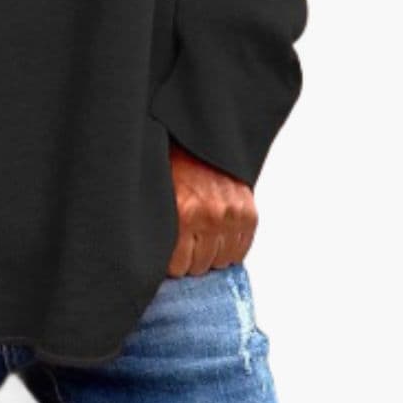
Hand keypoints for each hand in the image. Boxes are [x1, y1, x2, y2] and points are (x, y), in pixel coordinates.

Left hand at [166, 139, 257, 276]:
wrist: (195, 136)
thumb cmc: (172, 162)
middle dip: (188, 260)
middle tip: (182, 247)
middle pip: (199, 266)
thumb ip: (161, 224)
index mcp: (183, 212)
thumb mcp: (157, 192)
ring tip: (198, 241)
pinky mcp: (248, 211)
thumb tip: (153, 257)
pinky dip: (229, 248)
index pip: (178, 266)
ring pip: (221, 261)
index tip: (166, 257)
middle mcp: (209, 216)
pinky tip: (216, 238)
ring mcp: (231, 214)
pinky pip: (241, 248)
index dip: (170, 264)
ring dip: (209, 254)